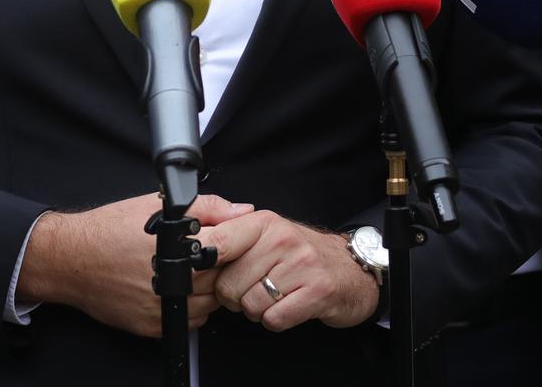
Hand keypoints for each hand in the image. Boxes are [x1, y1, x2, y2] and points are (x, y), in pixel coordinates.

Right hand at [16, 192, 251, 338]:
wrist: (73, 259)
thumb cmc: (110, 229)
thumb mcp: (157, 205)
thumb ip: (207, 206)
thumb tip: (242, 211)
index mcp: (182, 248)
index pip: (231, 252)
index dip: (230, 245)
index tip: (220, 240)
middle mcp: (176, 282)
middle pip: (222, 279)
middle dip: (217, 266)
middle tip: (198, 254)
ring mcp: (166, 308)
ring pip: (209, 304)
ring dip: (206, 290)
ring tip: (184, 270)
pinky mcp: (155, 326)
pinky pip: (190, 321)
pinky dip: (189, 307)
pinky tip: (173, 287)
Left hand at [201, 211, 376, 331]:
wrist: (349, 269)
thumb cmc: (299, 254)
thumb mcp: (265, 235)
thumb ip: (230, 238)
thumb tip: (192, 245)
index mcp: (263, 222)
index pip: (218, 242)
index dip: (200, 265)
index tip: (195, 274)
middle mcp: (281, 239)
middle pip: (229, 284)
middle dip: (232, 296)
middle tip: (250, 288)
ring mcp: (302, 265)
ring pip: (250, 305)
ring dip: (255, 310)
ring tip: (271, 295)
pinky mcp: (317, 292)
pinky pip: (274, 319)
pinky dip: (274, 319)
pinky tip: (285, 305)